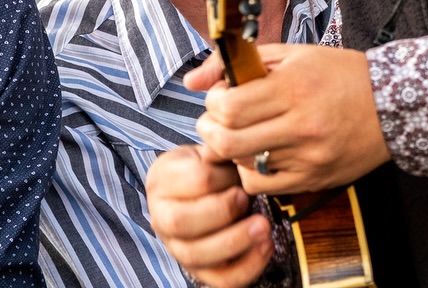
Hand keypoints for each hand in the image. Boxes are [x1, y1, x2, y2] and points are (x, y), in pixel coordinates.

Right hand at [146, 145, 272, 287]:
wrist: (201, 188)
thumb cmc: (208, 167)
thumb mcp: (209, 152)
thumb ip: (221, 154)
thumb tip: (241, 157)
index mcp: (161, 181)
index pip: (192, 181)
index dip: (220, 177)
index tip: (240, 173)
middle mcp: (161, 218)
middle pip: (181, 222)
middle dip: (221, 211)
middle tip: (247, 198)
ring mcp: (178, 248)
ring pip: (198, 255)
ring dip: (235, 241)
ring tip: (263, 227)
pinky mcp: (200, 271)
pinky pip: (221, 280)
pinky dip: (248, 267)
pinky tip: (266, 245)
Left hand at [187, 43, 390, 194]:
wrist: (391, 105)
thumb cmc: (339, 74)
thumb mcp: (292, 54)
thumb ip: (239, 61)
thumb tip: (191, 80)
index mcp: (293, 87)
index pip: (228, 106)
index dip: (213, 102)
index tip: (221, 96)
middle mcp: (300, 124)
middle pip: (227, 140)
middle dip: (209, 129)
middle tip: (215, 120)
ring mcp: (307, 156)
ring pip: (242, 165)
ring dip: (229, 150)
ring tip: (238, 135)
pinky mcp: (313, 178)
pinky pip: (263, 186)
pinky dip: (250, 172)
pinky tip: (257, 155)